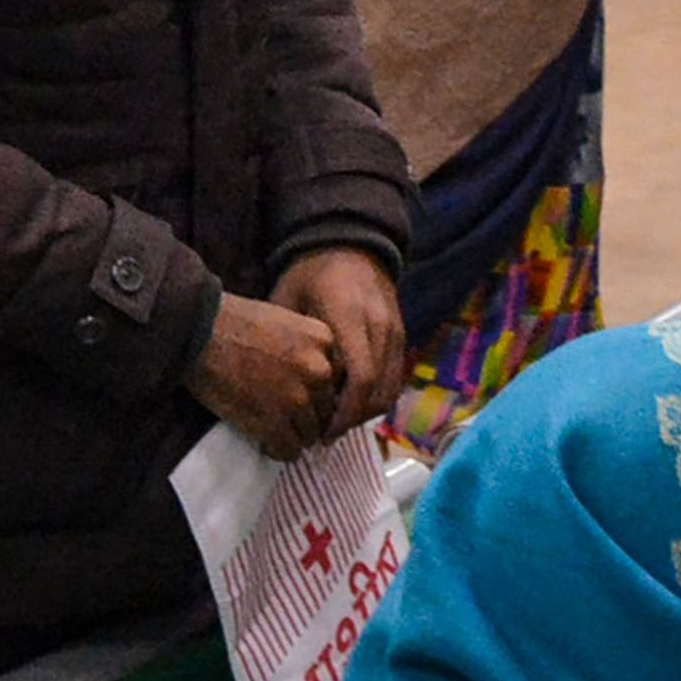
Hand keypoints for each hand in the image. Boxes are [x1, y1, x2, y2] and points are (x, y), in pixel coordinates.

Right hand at [188, 292, 347, 457]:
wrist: (195, 332)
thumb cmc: (232, 323)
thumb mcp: (286, 321)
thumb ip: (309, 349)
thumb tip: (320, 384)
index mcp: (323, 340)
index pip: (337, 379)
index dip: (317, 391)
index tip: (299, 394)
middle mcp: (318, 370)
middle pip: (327, 409)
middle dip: (307, 415)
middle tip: (282, 414)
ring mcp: (297, 398)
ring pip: (310, 434)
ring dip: (291, 434)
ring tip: (269, 426)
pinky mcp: (273, 423)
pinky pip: (288, 451)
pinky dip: (276, 449)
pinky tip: (262, 439)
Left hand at [275, 248, 412, 431]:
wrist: (349, 245)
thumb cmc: (309, 275)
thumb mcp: (288, 301)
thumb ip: (289, 342)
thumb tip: (278, 391)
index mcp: (349, 316)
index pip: (360, 378)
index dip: (344, 413)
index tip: (321, 432)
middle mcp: (380, 325)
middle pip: (378, 391)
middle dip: (353, 420)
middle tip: (325, 435)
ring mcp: (396, 331)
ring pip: (391, 389)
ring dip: (366, 413)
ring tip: (337, 423)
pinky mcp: (402, 335)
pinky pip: (396, 379)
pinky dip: (377, 398)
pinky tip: (353, 404)